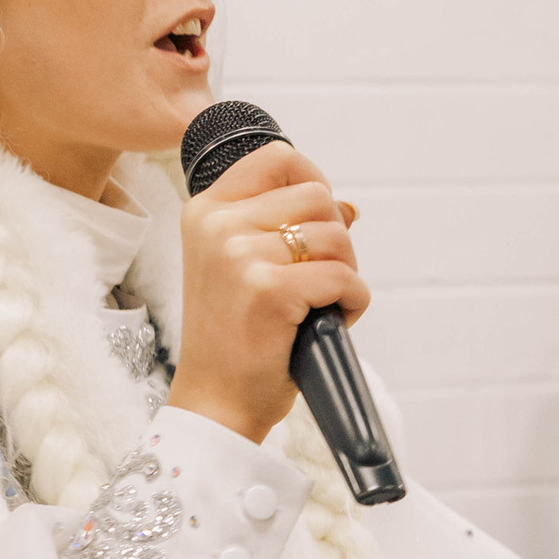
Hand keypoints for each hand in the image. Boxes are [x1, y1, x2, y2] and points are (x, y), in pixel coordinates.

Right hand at [169, 143, 366, 442]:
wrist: (216, 401)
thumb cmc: (235, 338)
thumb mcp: (243, 268)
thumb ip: (288, 228)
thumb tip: (348, 206)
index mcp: (206, 211)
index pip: (277, 158)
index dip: (313, 181)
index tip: (319, 220)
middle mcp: (217, 225)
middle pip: (317, 195)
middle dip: (335, 238)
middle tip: (318, 280)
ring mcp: (240, 255)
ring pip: (337, 235)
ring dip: (345, 273)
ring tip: (317, 306)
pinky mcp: (270, 290)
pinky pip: (344, 277)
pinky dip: (353, 302)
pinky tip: (327, 322)